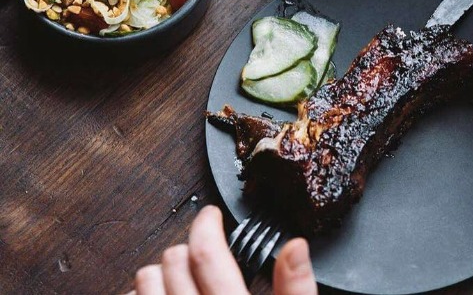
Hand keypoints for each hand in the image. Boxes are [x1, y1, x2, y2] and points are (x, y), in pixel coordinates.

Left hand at [129, 206, 317, 294]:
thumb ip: (297, 289)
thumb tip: (296, 246)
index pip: (207, 255)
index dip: (208, 225)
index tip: (212, 217)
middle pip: (173, 262)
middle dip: (188, 248)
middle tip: (203, 251)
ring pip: (144, 283)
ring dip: (160, 273)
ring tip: (179, 276)